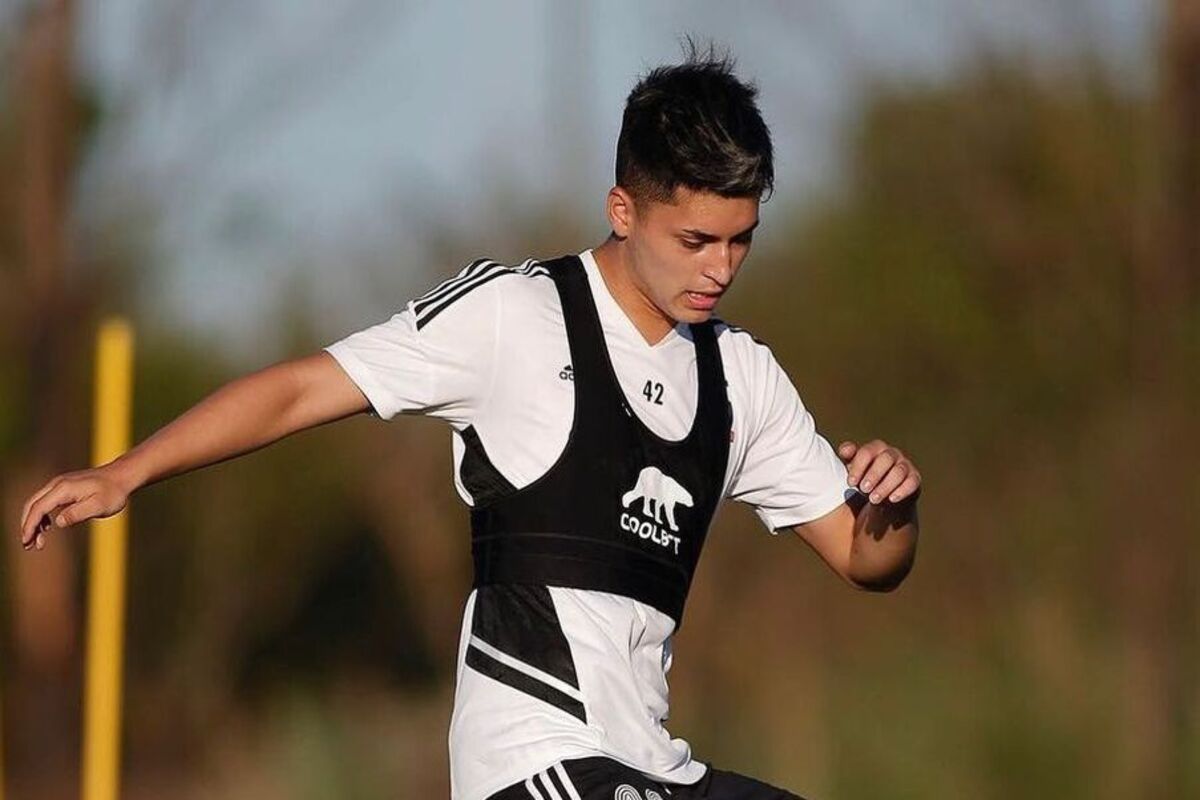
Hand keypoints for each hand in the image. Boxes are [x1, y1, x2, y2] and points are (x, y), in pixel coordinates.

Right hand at [18, 464, 133, 550]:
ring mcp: (60, 484)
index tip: (26, 542)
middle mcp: (57, 484)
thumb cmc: (113, 492)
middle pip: (32, 505)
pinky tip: (47, 528)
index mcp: (63, 489)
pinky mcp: (65, 487)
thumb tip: (58, 523)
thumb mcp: (99, 506)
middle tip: (27, 545)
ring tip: (38, 542)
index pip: (38, 508)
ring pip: (38, 503)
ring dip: (34, 522)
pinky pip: (46, 501)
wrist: (123, 476)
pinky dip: (42, 516)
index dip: (29, 526)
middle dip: (27, 525)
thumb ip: (78, 514)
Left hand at [837, 439, 921, 504]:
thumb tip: (845, 450)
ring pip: (898, 472)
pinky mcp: (914, 478)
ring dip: (885, 486)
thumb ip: (847, 457)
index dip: (858, 467)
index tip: (850, 483)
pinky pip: (912, 482)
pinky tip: (891, 499)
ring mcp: (905, 465)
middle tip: (863, 489)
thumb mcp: (854, 469)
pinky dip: (902, 491)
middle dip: (874, 475)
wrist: (883, 498)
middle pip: (886, 459)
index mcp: (875, 448)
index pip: (867, 452)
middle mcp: (892, 453)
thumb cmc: (865, 478)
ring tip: (873, 499)